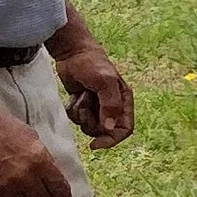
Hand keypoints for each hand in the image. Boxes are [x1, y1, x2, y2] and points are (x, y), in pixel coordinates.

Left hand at [50, 19, 134, 147]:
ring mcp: (97, 106)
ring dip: (81, 114)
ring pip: (88, 125)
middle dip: (91, 122)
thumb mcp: (104, 82)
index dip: (112, 140)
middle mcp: (112, 106)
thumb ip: (110, 105)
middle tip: (84, 107)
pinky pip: (77, 119)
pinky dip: (73, 110)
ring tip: (81, 96)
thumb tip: (109, 128)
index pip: (124, 129)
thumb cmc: (92, 64)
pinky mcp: (83, 105)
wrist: (72, 52)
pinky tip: (74, 96)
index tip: (95, 144)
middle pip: (104, 130)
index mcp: (123, 101)